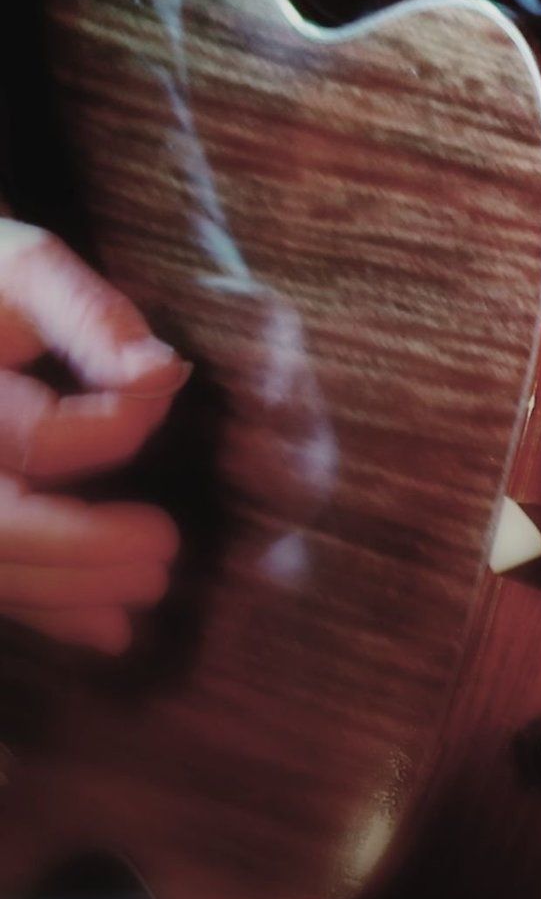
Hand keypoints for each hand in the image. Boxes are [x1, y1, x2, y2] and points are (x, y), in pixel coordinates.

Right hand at [0, 221, 187, 652]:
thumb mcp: (26, 268)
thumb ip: (93, 317)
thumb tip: (165, 374)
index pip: (34, 440)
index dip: (107, 432)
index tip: (156, 397)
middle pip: (1, 530)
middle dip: (84, 548)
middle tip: (165, 549)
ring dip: (70, 590)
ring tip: (149, 589)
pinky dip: (46, 607)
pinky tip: (107, 630)